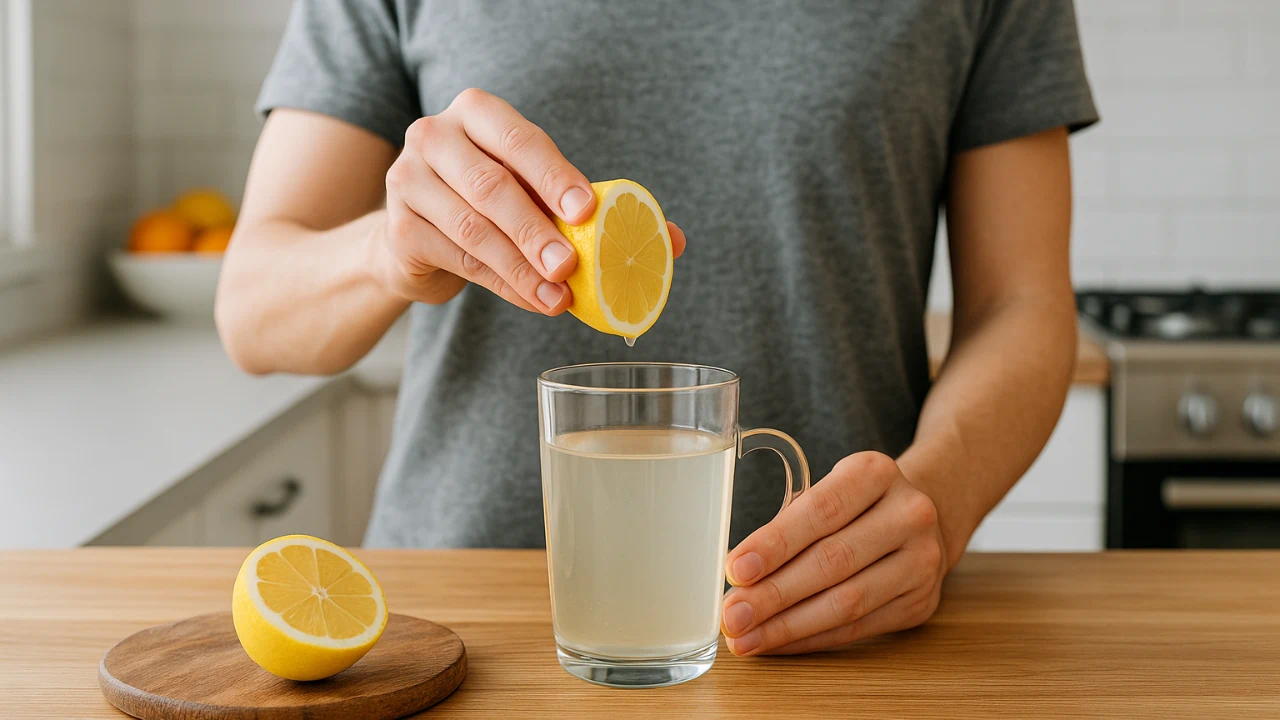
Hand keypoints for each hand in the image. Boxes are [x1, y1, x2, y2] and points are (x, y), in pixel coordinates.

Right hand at [373, 88, 685, 312]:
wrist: (417, 236)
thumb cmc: (493, 203)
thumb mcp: (538, 193)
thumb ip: (596, 208)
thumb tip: (671, 240)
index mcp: (477, 112)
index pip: (519, 139)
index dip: (554, 175)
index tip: (586, 211)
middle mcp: (434, 136)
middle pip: (491, 186)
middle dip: (537, 231)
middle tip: (571, 268)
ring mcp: (408, 181)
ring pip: (473, 229)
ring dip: (522, 268)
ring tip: (559, 297)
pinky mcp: (399, 230)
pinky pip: (459, 260)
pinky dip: (503, 285)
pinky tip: (534, 300)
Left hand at [720, 452, 947, 654]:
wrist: (920, 523)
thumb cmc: (855, 507)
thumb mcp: (829, 492)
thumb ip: (788, 525)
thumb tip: (738, 574)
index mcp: (875, 473)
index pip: (820, 510)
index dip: (775, 543)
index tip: (735, 570)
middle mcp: (908, 514)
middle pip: (832, 560)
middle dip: (774, 593)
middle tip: (732, 615)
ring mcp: (922, 560)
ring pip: (847, 602)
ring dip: (788, 625)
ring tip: (746, 638)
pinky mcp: (920, 601)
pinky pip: (858, 628)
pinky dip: (811, 638)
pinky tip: (778, 642)